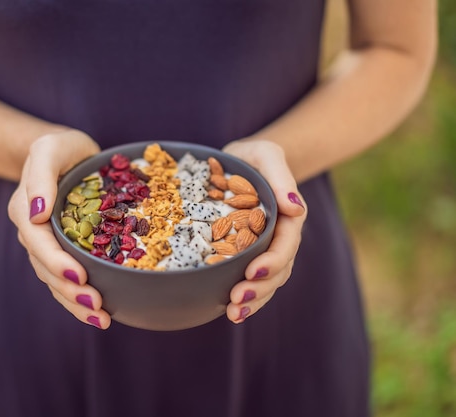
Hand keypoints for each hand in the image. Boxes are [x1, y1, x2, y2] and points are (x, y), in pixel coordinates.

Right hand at [8, 130, 111, 328]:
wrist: (65, 153)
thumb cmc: (60, 147)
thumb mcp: (49, 148)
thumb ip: (41, 175)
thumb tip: (36, 215)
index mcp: (25, 210)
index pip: (39, 242)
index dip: (57, 262)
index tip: (81, 277)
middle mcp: (33, 232)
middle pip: (46, 268)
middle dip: (70, 290)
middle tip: (98, 306)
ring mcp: (46, 244)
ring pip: (55, 280)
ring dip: (75, 302)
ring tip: (101, 318)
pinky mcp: (63, 250)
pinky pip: (66, 278)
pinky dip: (79, 296)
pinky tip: (100, 311)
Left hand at [221, 139, 307, 322]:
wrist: (240, 162)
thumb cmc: (252, 156)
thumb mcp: (266, 153)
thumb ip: (280, 175)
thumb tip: (296, 207)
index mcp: (287, 216)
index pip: (285, 244)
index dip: (272, 261)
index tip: (252, 271)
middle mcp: (279, 237)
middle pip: (277, 270)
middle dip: (260, 288)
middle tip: (237, 301)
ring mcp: (265, 249)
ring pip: (267, 281)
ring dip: (253, 300)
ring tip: (234, 314)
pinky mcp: (247, 256)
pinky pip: (251, 280)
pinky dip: (245, 298)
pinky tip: (229, 311)